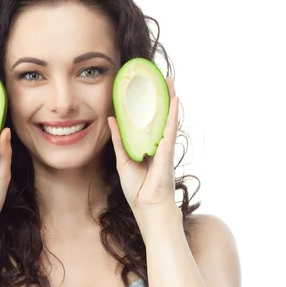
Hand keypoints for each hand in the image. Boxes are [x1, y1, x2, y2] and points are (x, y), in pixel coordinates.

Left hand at [107, 77, 180, 230]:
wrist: (147, 208)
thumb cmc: (137, 189)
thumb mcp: (123, 160)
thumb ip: (119, 140)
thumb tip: (111, 119)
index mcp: (146, 145)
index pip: (146, 120)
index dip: (145, 104)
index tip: (143, 86)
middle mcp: (157, 143)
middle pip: (159, 115)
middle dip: (159, 96)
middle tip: (159, 78)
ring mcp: (164, 146)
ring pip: (167, 117)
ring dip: (169, 99)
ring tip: (169, 81)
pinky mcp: (168, 151)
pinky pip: (170, 129)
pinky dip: (172, 114)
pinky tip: (174, 100)